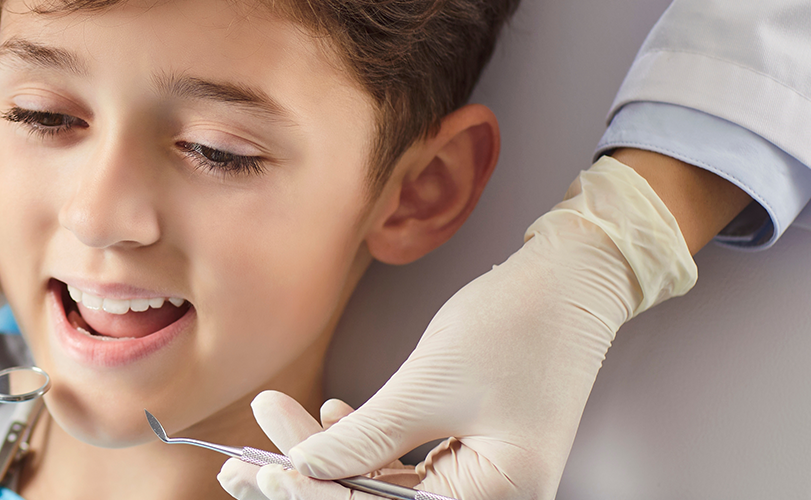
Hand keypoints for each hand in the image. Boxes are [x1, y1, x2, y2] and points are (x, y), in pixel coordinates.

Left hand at [281, 157, 699, 498]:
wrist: (571, 282)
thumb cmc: (518, 324)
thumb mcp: (429, 384)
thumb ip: (365, 437)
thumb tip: (302, 469)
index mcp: (496, 495)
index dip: (315, 496)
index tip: (261, 471)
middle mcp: (491, 499)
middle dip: (308, 484)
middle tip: (239, 462)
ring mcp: (481, 481)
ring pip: (380, 487)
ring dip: (324, 456)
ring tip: (271, 415)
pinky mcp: (469, 456)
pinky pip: (401, 466)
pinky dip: (361, 443)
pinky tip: (329, 415)